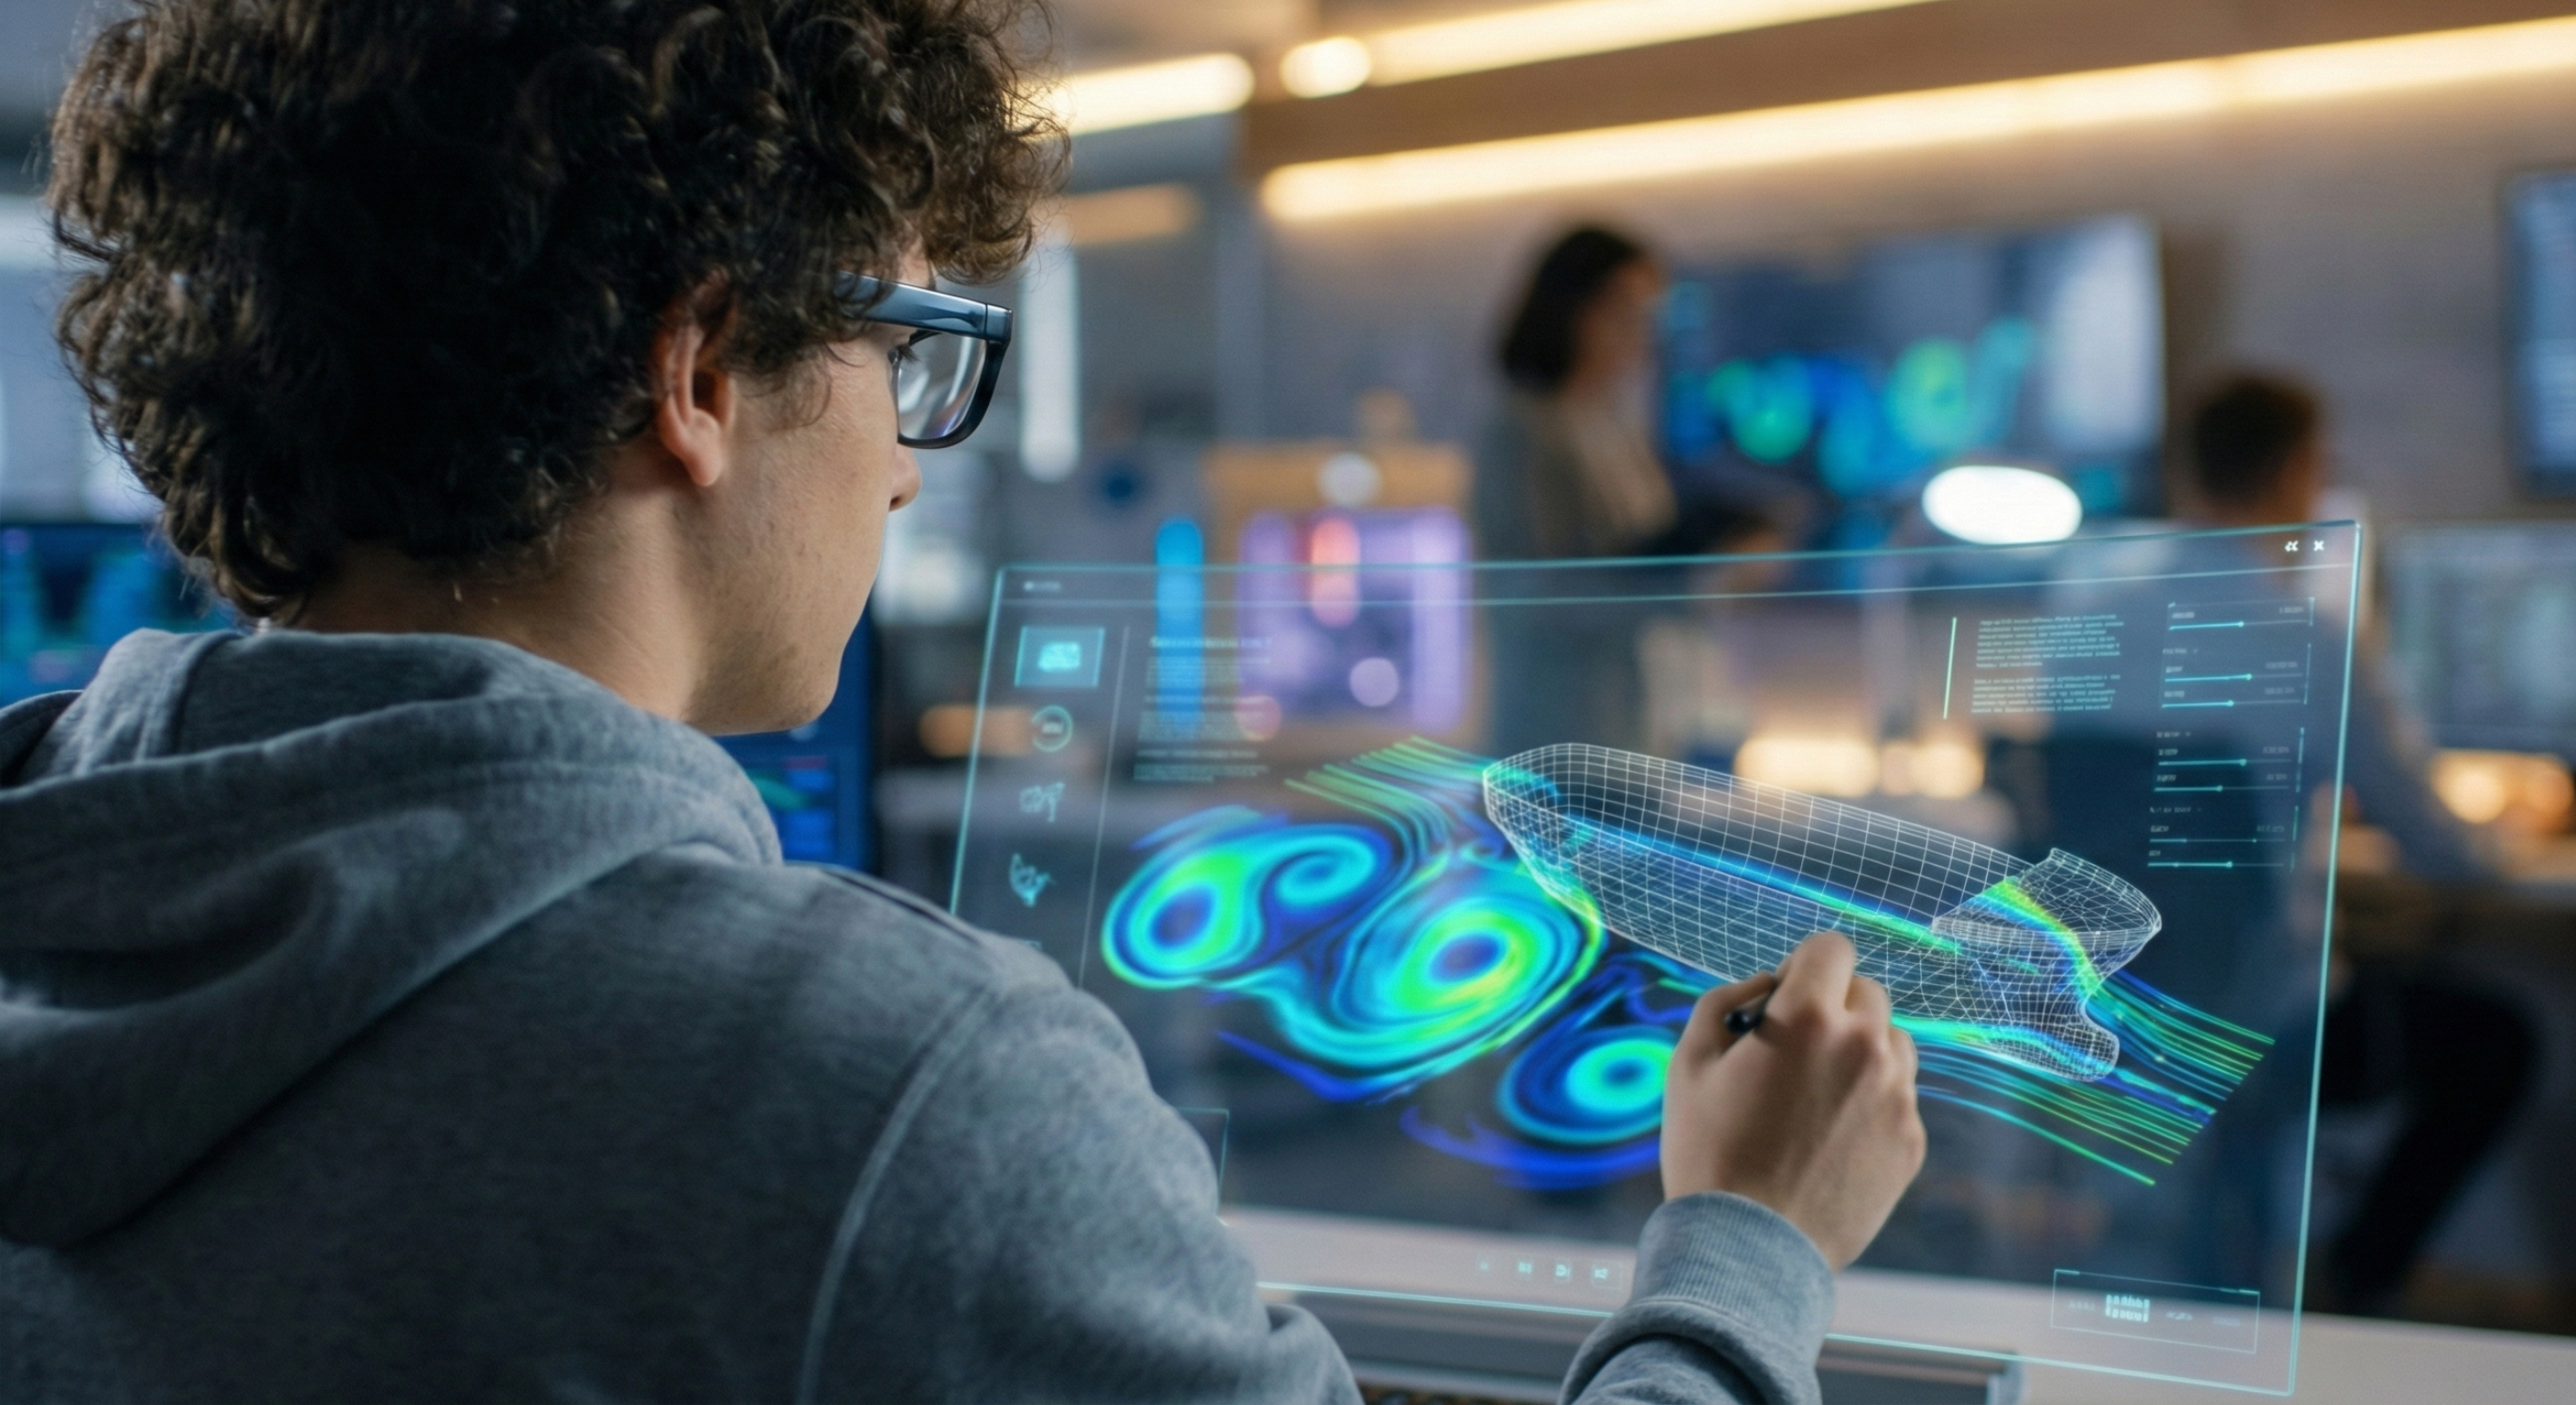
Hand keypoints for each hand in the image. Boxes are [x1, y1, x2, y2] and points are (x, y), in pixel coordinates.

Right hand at [1659, 931, 1926, 1268]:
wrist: (1749, 1247)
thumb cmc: (1708, 1151)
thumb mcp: (1688, 1063)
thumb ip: (1725, 1002)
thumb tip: (1765, 985)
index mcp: (1810, 1017)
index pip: (1831, 948)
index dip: (1804, 965)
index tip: (1785, 995)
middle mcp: (1866, 1046)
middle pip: (1867, 992)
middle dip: (1832, 1007)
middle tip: (1793, 1051)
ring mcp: (1897, 1096)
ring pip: (1891, 1043)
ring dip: (1859, 1051)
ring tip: (1815, 1096)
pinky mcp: (1911, 1140)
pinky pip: (1897, 1097)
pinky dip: (1870, 1103)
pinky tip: (1828, 1139)